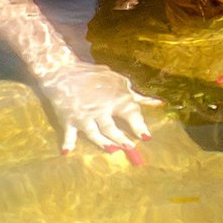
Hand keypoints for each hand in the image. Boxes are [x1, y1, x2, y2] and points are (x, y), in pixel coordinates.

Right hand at [37, 62, 160, 159]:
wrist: (63, 70)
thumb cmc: (93, 77)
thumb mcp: (118, 82)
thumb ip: (137, 95)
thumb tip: (158, 103)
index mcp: (115, 98)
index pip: (131, 113)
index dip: (139, 126)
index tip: (146, 137)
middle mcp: (100, 108)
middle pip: (112, 128)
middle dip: (121, 139)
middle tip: (130, 148)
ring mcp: (84, 115)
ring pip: (95, 133)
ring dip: (104, 143)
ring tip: (112, 151)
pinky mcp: (69, 118)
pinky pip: (69, 133)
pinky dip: (68, 143)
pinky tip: (67, 152)